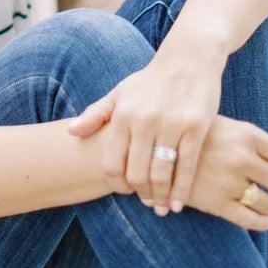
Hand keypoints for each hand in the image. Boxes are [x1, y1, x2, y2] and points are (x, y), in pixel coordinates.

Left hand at [67, 55, 222, 213]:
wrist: (188, 59)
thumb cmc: (150, 81)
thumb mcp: (119, 93)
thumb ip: (96, 114)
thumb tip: (71, 133)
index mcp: (122, 114)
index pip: (112, 163)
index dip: (117, 184)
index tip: (125, 191)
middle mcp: (144, 120)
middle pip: (137, 173)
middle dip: (141, 195)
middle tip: (147, 204)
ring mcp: (171, 124)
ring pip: (162, 173)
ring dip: (161, 197)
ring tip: (163, 208)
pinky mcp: (196, 127)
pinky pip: (187, 166)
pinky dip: (182, 190)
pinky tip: (180, 203)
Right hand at [187, 115, 267, 230]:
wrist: (150, 146)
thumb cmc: (187, 132)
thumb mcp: (220, 122)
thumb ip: (248, 138)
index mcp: (246, 134)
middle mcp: (242, 157)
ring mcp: (229, 181)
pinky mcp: (216, 202)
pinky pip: (250, 219)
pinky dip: (263, 223)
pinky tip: (266, 222)